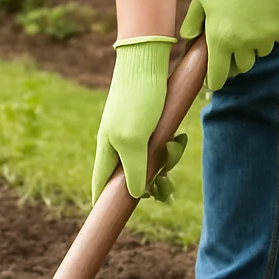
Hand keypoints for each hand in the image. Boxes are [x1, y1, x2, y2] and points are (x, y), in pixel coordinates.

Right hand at [92, 36, 175, 203]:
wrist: (148, 59)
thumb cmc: (137, 99)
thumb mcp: (133, 141)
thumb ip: (132, 170)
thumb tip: (133, 194)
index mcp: (108, 149)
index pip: (100, 184)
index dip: (104, 202)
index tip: (107, 220)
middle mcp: (118, 144)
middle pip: (132, 178)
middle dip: (152, 184)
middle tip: (168, 190)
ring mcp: (135, 133)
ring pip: (151, 162)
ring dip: (166, 161)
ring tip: (176, 146)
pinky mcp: (150, 122)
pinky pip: (161, 145)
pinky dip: (171, 145)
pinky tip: (178, 137)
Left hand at [180, 0, 278, 91]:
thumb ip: (192, 22)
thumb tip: (188, 39)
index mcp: (219, 40)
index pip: (217, 78)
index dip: (214, 80)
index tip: (213, 78)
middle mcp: (242, 44)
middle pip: (240, 68)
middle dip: (234, 59)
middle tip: (231, 43)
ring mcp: (263, 38)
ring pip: (257, 54)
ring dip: (252, 46)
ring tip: (247, 23)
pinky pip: (272, 41)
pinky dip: (268, 33)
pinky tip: (263, 15)